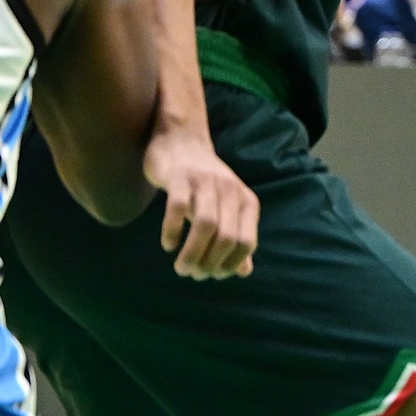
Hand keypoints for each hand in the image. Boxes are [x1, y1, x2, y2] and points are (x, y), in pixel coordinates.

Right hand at [144, 128, 258, 279]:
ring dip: (192, 253)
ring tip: (182, 268)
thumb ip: (236, 238)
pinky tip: (168, 245)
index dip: (230, 264)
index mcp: (247, 202)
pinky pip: (178, 208)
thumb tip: (243, 271)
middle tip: (193, 274)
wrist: (181, 140)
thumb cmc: (204, 183)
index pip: (246, 242)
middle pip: (226, 237)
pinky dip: (173, 231)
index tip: (213, 275)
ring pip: (206, 225)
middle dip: (210, 263)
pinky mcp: (180, 177)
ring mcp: (205, 182)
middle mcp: (231, 191)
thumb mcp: (227, 209)